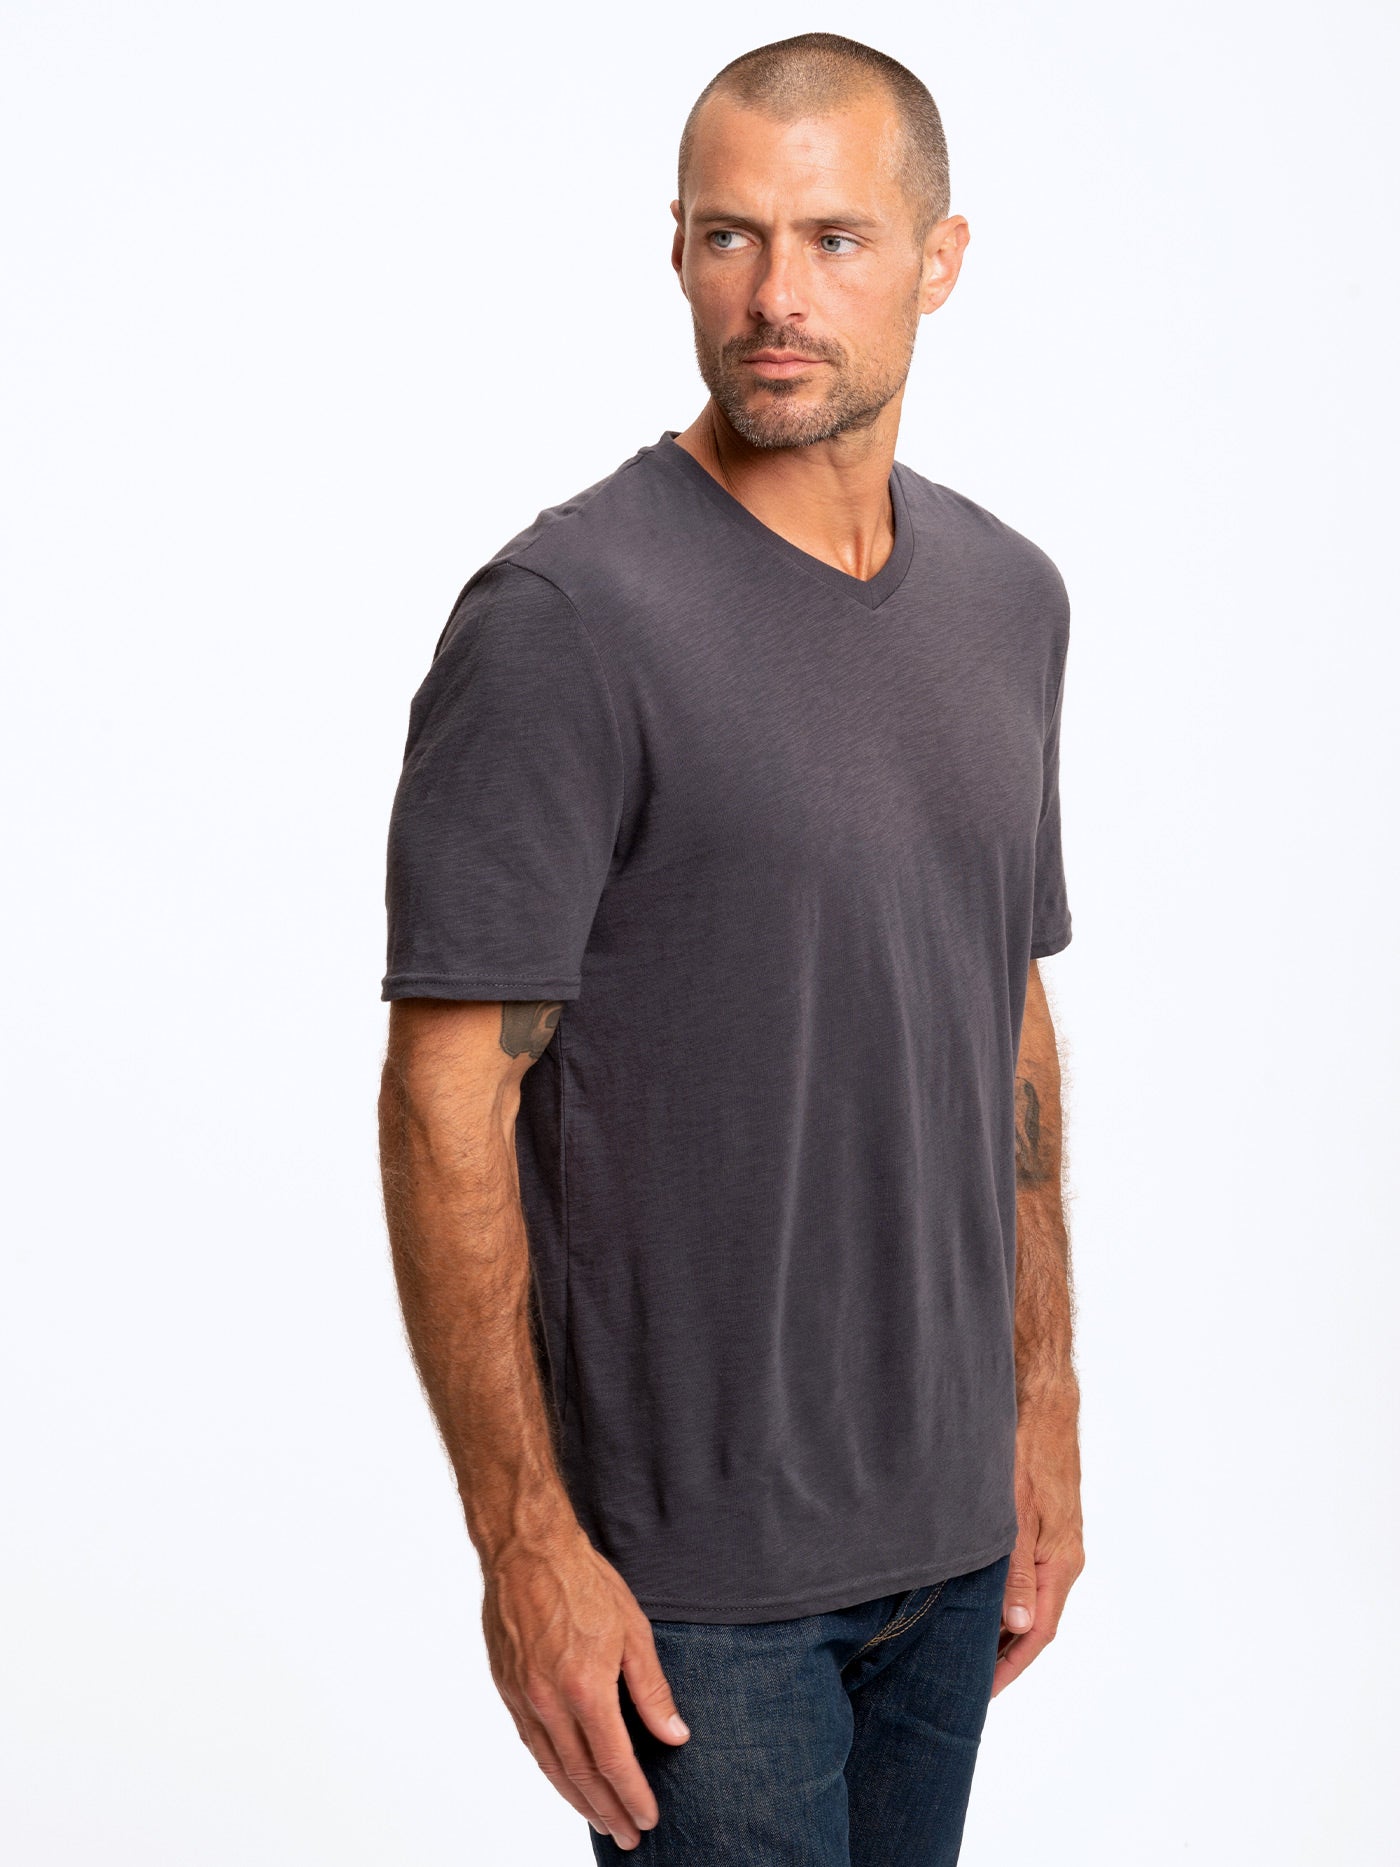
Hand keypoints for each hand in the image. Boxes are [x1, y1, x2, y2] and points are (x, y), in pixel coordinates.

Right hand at [483, 1523, 690, 1849]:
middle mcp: (548, 1701)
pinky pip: (531, 1743)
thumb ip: (653, 1690)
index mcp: (585, 1687)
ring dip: (578, 1800)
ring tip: (601, 1821)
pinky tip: (565, 1781)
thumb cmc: (583, 1581)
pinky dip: (551, 1771)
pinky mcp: (506, 1688)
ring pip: (551, 1766)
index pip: (613, 1762)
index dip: (632, 1795)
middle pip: (581, 1775)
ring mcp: (523, 1697)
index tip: (648, 1818)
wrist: (526, 1549)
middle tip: (628, 1835)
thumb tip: (674, 1735)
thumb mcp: (634, 1630)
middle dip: (607, 1810)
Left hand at [991, 1401, 1084, 1698]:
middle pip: (1035, 1622)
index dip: (1010, 1666)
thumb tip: (1017, 1627)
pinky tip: (978, 1595)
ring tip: (965, 1647)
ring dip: (1002, 1624)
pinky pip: (1026, 1574)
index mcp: (1062, 1563)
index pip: (1039, 1633)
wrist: (1042, 1402)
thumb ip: (1016, 1572)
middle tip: (966, 1680)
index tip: (982, 1694)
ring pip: (1030, 1597)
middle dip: (1004, 1653)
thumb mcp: (1014, 1514)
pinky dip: (1004, 1594)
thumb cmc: (1026, 1451)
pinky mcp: (1044, 1523)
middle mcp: (1065, 1558)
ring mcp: (1056, 1541)